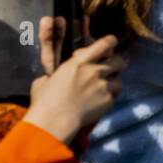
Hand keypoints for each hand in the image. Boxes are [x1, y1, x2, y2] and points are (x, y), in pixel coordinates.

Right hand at [25, 18, 124, 144]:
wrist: (55, 120)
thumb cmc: (45, 101)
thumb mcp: (44, 81)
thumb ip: (54, 75)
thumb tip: (52, 78)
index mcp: (78, 63)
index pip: (102, 45)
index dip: (110, 42)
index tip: (112, 42)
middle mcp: (94, 71)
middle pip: (118, 61)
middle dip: (117, 64)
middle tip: (111, 69)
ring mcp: (103, 86)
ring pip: (118, 81)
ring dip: (112, 84)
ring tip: (102, 90)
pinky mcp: (108, 100)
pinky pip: (113, 96)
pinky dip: (108, 98)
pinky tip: (98, 103)